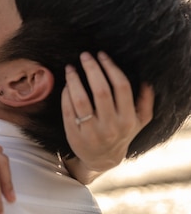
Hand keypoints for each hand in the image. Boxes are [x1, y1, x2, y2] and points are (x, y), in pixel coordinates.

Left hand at [62, 51, 153, 176]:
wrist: (102, 159)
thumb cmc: (121, 133)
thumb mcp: (139, 122)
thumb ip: (145, 102)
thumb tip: (147, 82)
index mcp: (128, 119)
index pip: (121, 87)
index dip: (110, 67)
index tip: (101, 55)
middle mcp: (111, 126)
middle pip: (100, 90)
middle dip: (92, 69)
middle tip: (84, 55)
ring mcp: (92, 131)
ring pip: (80, 100)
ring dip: (74, 80)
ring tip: (70, 67)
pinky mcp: (74, 135)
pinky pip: (68, 109)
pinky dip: (66, 94)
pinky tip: (66, 84)